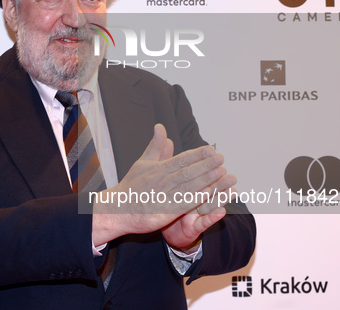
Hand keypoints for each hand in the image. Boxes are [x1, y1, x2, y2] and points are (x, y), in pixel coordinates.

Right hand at [92, 124, 229, 245]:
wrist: (118, 209)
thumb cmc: (132, 185)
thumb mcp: (142, 163)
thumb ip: (155, 147)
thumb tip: (161, 127)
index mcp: (158, 169)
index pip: (181, 159)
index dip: (197, 155)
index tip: (211, 150)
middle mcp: (161, 181)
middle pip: (187, 172)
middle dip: (205, 165)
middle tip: (221, 158)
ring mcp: (163, 197)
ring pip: (188, 187)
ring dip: (205, 180)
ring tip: (220, 173)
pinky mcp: (164, 212)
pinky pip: (183, 204)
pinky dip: (196, 198)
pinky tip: (209, 193)